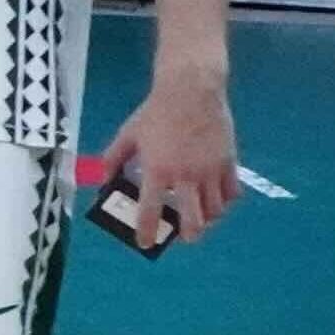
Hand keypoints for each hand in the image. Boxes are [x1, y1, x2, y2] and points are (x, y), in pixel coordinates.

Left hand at [103, 81, 240, 249]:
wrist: (191, 91)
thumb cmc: (155, 113)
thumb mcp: (128, 135)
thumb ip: (114, 160)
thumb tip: (103, 182)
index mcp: (157, 171)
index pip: (151, 211)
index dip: (146, 231)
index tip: (144, 243)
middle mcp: (186, 176)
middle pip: (193, 220)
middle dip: (188, 235)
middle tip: (183, 237)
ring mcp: (210, 171)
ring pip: (215, 210)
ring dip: (207, 219)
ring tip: (200, 218)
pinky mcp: (228, 162)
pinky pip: (231, 192)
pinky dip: (225, 200)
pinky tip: (217, 198)